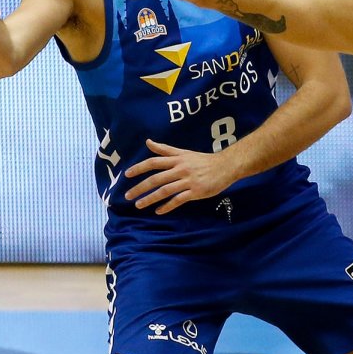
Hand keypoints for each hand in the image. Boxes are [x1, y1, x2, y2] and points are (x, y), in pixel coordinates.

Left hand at [123, 139, 239, 213]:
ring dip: (150, 198)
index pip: (154, 162)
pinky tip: (159, 211)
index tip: (127, 175)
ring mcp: (188, 181)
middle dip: (140, 187)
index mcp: (177, 159)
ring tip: (139, 205)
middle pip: (156, 179)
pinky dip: (167, 206)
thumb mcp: (184, 152)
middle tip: (128, 196)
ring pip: (165, 191)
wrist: (225, 166)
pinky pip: (178, 200)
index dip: (139, 168)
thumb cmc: (203, 160)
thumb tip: (148, 142)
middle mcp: (180, 169)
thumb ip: (165, 149)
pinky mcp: (195, 192)